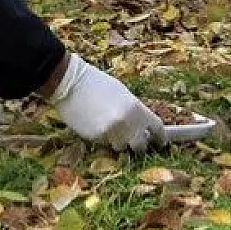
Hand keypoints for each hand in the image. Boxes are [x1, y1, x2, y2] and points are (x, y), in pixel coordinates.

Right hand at [47, 53, 166, 152]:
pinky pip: (105, 143)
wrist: (70, 83)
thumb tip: (141, 126)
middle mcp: (126, 123)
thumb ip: (134, 111)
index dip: (159, 137)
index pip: (156, 128)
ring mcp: (111, 132)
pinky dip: (105, 138)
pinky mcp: (96, 138)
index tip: (160, 142)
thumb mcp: (122, 93)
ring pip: (121, 147)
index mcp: (136, 108)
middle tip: (134, 139)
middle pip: (140, 145)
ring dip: (119, 141)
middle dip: (138, 143)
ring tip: (110, 128)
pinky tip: (97, 124)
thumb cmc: (97, 84)